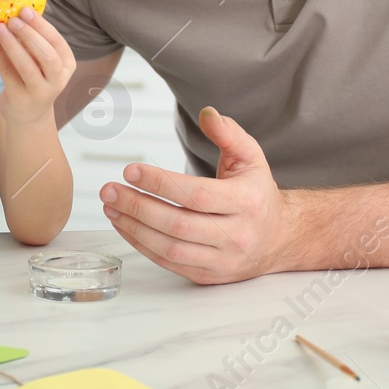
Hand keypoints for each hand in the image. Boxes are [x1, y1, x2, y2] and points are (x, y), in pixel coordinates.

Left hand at [0, 8, 75, 125]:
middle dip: (29, 34)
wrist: (29, 115)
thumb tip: (16, 9)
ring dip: (11, 43)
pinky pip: (7, 71)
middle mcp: (58, 79)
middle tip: (12, 19)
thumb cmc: (35, 79)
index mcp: (67, 64)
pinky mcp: (20, 97)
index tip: (25, 10)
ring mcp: (40, 91)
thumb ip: (34, 41)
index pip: (57, 42)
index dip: (41, 25)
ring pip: (27, 65)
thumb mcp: (42, 61)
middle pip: (47, 54)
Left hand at [100, 106, 291, 284]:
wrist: (279, 238)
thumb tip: (206, 112)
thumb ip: (229, 133)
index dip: (161, 184)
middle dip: (138, 207)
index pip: (198, 195)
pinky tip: (123, 225)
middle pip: (179, 224)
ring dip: (134, 228)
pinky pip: (169, 263)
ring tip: (110, 206)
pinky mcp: (209, 276)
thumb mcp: (251, 158)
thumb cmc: (257, 193)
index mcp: (247, 203)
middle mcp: (237, 235)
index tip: (130, 171)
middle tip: (108, 189)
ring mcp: (223, 260)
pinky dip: (142, 245)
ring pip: (171, 249)